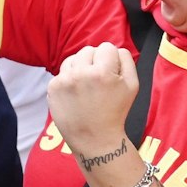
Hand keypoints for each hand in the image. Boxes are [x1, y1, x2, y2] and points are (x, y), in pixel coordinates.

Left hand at [48, 43, 138, 158]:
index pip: (107, 47)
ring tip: (87, 87)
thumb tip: (115, 49)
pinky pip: (62, 71)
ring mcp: (64, 80)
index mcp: (103, 72)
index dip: (111, 60)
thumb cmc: (116, 112)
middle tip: (99, 82)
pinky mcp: (52, 87)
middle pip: (89, 49)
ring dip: (81, 67)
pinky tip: (77, 94)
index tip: (111, 75)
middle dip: (95, 61)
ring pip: (73, 58)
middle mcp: (81, 74)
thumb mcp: (133, 86)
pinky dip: (69, 79)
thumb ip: (127, 60)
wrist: (94, 138)